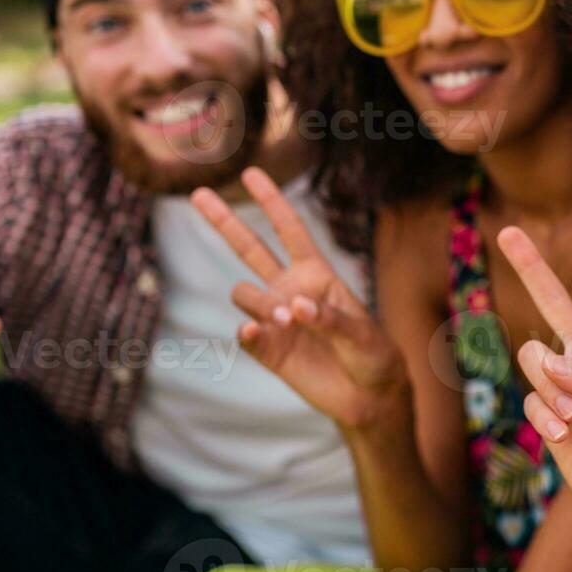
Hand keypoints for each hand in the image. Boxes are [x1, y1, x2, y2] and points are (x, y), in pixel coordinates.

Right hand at [192, 168, 408, 432]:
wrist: (368, 397)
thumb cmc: (373, 355)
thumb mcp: (362, 333)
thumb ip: (330, 318)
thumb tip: (293, 307)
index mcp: (316, 274)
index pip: (290, 230)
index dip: (272, 201)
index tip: (251, 174)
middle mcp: (290, 290)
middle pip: (250, 248)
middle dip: (224, 221)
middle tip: (198, 193)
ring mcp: (275, 319)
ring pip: (243, 293)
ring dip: (261, 302)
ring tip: (287, 322)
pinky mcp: (267, 349)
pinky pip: (245, 332)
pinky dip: (249, 330)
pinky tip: (257, 331)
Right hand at [499, 203, 571, 538]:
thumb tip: (552, 362)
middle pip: (554, 301)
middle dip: (530, 267)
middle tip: (508, 231)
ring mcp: (566, 385)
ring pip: (535, 357)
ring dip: (553, 386)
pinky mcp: (548, 415)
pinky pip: (533, 401)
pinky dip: (548, 417)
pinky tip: (567, 435)